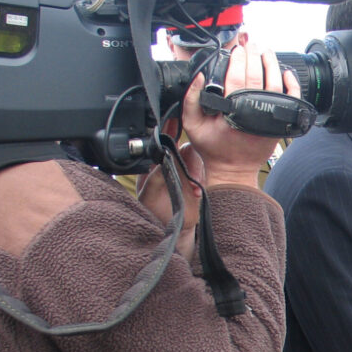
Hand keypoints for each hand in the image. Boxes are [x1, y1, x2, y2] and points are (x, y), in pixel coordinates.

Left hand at [137, 138, 202, 258]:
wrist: (170, 232)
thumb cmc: (154, 213)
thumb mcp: (148, 196)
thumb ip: (155, 177)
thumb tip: (164, 159)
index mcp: (155, 165)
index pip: (162, 143)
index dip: (168, 130)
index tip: (175, 119)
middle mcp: (170, 166)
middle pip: (184, 149)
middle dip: (189, 158)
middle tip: (190, 172)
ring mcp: (184, 175)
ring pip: (195, 160)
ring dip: (196, 170)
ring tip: (193, 187)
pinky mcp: (195, 184)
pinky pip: (202, 175)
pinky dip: (201, 181)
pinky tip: (197, 193)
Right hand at [182, 45, 298, 187]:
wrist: (235, 170)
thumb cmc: (214, 149)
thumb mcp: (193, 125)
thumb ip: (191, 99)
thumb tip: (198, 77)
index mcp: (231, 110)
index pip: (236, 77)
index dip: (238, 60)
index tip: (237, 50)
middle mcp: (252, 111)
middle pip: (256, 75)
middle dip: (254, 56)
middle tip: (251, 45)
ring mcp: (268, 116)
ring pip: (274, 83)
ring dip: (271, 64)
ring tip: (266, 52)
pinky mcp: (278, 123)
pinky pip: (289, 99)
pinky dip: (290, 85)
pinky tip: (285, 72)